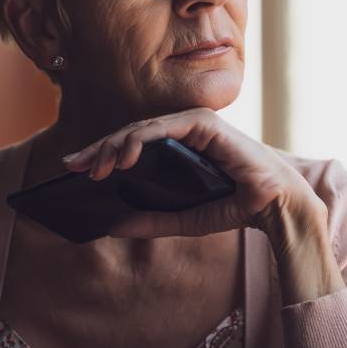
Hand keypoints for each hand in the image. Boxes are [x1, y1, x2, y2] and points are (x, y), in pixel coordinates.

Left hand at [62, 108, 324, 239]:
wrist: (274, 206)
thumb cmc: (234, 206)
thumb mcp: (182, 219)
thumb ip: (150, 220)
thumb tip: (111, 225)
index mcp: (178, 145)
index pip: (132, 144)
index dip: (102, 154)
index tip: (74, 168)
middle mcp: (183, 128)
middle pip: (130, 134)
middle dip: (99, 149)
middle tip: (72, 166)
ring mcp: (193, 122)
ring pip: (141, 129)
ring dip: (114, 147)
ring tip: (94, 168)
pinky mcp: (204, 123)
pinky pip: (163, 128)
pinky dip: (140, 140)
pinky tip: (123, 158)